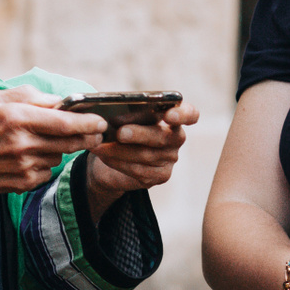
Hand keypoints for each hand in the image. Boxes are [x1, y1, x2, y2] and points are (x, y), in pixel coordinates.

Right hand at [0, 88, 106, 218]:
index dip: (88, 122)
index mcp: (16, 117)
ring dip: (61, 149)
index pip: (65, 122)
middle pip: (70, 142)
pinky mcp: (23, 183)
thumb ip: (28, 95)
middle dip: (87, 137)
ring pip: (60, 156)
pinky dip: (45, 163)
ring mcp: (23, 166)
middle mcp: (22, 143)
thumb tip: (59, 99)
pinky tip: (27, 157)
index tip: (101, 120)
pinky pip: (48, 171)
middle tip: (94, 133)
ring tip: (42, 141)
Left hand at [85, 100, 201, 221]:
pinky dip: (118, 162)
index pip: (190, 114)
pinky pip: (139, 171)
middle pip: (164, 137)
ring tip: (99, 145)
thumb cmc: (124, 126)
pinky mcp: (161, 176)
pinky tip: (103, 155)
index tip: (169, 115)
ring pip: (147, 155)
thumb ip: (126, 113)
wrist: (117, 155)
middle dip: (140, 134)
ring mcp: (170, 158)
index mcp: (174, 116)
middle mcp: (177, 137)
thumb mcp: (126, 115)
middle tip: (120, 132)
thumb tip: (110, 114)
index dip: (183, 115)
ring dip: (120, 150)